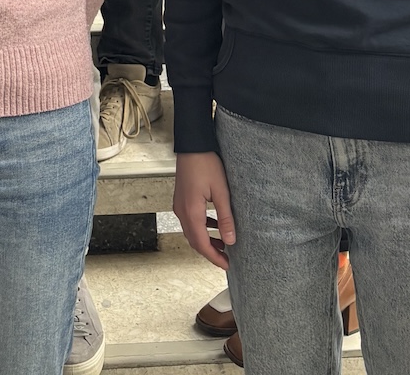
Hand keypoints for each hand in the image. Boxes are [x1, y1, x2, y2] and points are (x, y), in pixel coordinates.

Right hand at [173, 150, 234, 268]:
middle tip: (226, 258)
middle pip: (195, 241)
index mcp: (191, 212)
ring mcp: (179, 205)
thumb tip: (231, 240)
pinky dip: (202, 228)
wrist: (192, 145)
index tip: (226, 265)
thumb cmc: (205, 163)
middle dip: (210, 252)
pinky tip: (214, 225)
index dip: (214, 258)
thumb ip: (225, 218)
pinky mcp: (181, 199)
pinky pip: (190, 220)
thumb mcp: (221, 192)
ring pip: (192, 231)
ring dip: (206, 240)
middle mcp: (182, 211)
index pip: (202, 244)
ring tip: (223, 244)